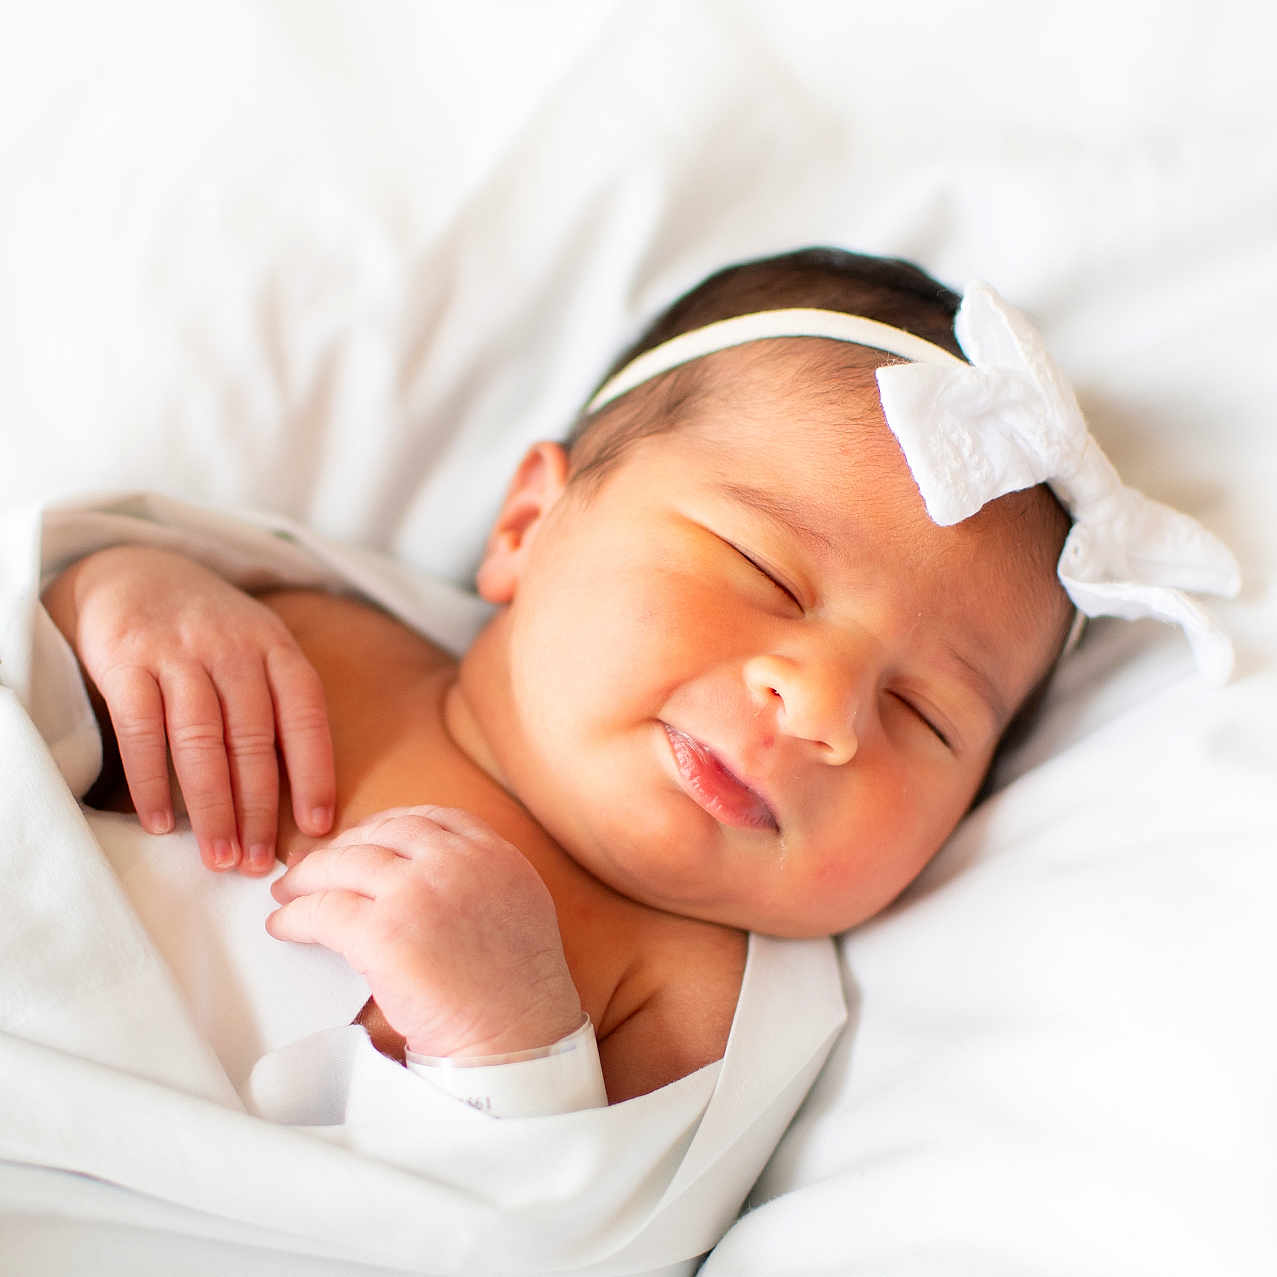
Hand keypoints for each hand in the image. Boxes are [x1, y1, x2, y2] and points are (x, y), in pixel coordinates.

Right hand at [43, 545, 334, 872]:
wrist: (136, 573)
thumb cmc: (212, 633)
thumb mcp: (259, 649)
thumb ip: (279, 704)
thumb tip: (305, 795)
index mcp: (276, 647)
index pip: (306, 714)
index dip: (315, 772)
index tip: (319, 826)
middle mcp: (233, 647)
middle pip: (253, 739)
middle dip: (259, 809)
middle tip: (260, 863)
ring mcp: (178, 652)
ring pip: (201, 741)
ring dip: (211, 808)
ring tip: (219, 857)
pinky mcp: (126, 660)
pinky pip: (141, 730)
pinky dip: (151, 782)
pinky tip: (159, 824)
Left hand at [266, 807, 583, 1058]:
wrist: (518, 1039)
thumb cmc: (517, 993)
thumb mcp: (518, 906)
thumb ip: (479, 878)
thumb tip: (424, 877)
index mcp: (494, 855)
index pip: (431, 818)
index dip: (388, 826)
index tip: (366, 839)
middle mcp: (456, 862)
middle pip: (382, 834)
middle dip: (343, 847)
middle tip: (314, 865)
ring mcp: (417, 892)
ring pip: (345, 863)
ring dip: (309, 876)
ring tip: (288, 892)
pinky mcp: (383, 932)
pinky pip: (323, 910)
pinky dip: (296, 915)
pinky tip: (284, 925)